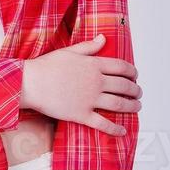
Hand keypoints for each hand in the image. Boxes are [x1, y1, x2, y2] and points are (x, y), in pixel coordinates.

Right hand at [19, 34, 139, 136]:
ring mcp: (90, 99)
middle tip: (138, 92)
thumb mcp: (69, 51)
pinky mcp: (81, 115)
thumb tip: (103, 38)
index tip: (135, 75)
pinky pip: (103, 124)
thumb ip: (89, 46)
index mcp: (94, 65)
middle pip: (124, 86)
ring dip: (132, 106)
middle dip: (135, 90)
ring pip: (118, 104)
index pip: (121, 67)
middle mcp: (96, 82)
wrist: (31, 83)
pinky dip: (115, 129)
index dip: (132, 72)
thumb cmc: (47, 66)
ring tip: (137, 107)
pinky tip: (123, 131)